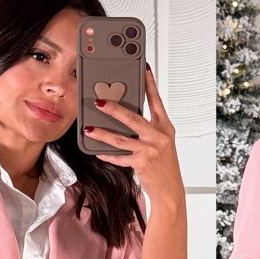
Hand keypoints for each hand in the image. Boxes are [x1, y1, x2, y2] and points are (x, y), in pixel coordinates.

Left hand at [85, 64, 185, 206]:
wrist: (170, 189)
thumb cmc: (165, 165)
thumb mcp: (161, 143)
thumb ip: (147, 129)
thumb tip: (125, 117)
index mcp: (165, 127)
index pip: (156, 100)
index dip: (149, 83)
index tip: (143, 68)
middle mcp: (159, 136)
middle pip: (133, 117)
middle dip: (114, 108)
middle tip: (99, 101)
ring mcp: (151, 149)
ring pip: (121, 138)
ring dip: (103, 133)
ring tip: (89, 128)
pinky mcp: (142, 163)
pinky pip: (120, 157)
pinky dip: (108, 154)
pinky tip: (97, 150)